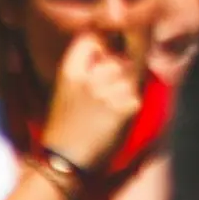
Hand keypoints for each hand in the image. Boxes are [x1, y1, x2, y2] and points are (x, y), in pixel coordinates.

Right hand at [38, 36, 149, 173]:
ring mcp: (108, 93)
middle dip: (119, 71)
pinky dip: (130, 107)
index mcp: (70, 70)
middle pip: (119, 57)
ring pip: (130, 76)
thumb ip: (87, 64)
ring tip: (108, 108)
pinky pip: (135, 96)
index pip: (93, 38)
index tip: (103, 57)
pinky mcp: (124, 109)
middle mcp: (89, 78)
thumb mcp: (66, 86)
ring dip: (126, 89)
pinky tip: (114, 120)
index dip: (103, 46)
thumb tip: (114, 44)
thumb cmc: (65, 124)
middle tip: (105, 96)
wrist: (63, 161)